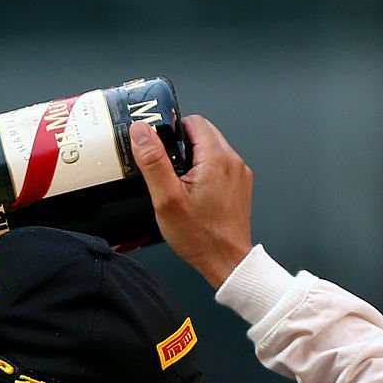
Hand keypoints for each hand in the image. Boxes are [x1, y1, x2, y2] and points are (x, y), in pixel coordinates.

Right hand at [129, 115, 254, 289]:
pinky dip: (206, 172)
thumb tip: (141, 132)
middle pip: (204, 134)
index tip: (160, 146)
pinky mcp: (240, 185)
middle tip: (166, 168)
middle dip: (182, 145)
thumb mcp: (166, 199)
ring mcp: (239, 173)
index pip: (193, 122)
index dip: (172, 130)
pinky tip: (194, 194)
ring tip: (179, 184)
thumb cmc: (200, 236)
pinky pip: (220, 167)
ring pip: (213, 150)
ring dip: (194, 159)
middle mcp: (233, 161)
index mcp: (216, 158)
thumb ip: (153, 162)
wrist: (226, 261)